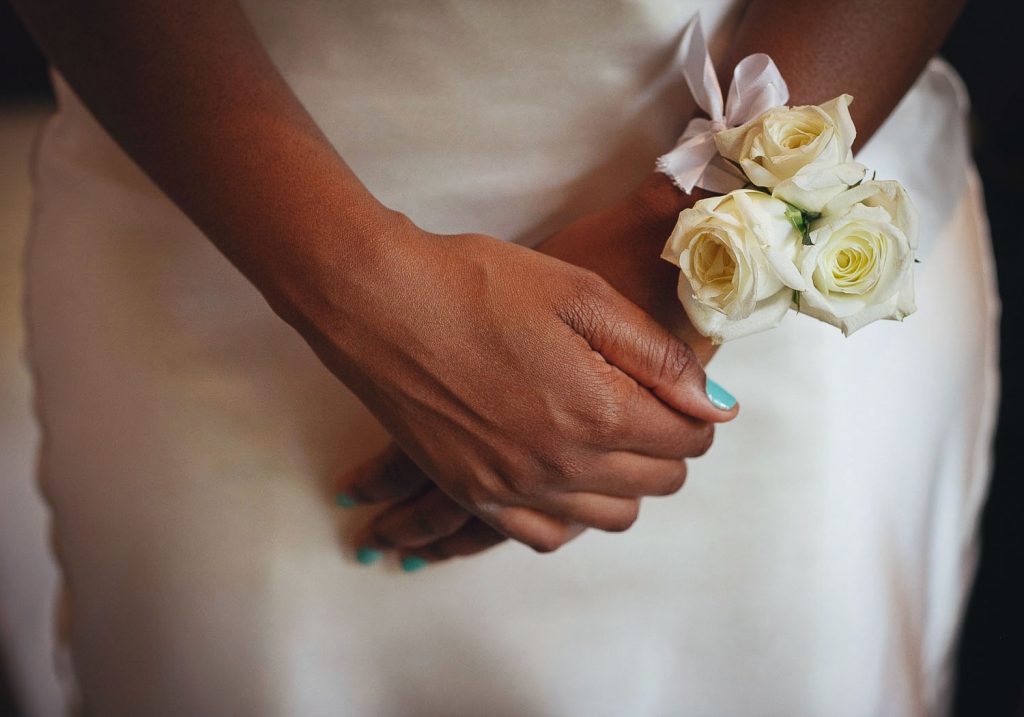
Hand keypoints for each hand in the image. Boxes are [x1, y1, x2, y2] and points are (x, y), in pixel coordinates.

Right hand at [337, 180, 734, 567]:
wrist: (380, 301)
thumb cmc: (480, 284)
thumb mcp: (582, 294)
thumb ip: (657, 355)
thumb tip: (715, 405)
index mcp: (601, 413)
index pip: (689, 440)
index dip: (697, 412)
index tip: (678, 388)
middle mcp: (563, 466)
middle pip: (658, 483)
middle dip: (668, 445)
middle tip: (646, 403)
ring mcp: (515, 489)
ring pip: (610, 516)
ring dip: (626, 482)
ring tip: (603, 435)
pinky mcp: (474, 494)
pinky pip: (546, 536)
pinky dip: (570, 512)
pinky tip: (560, 474)